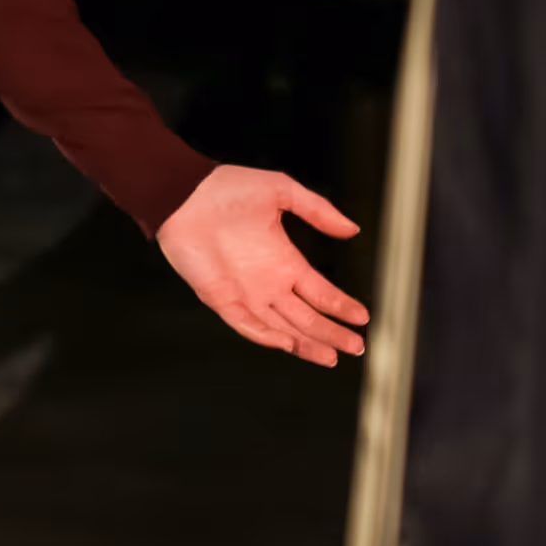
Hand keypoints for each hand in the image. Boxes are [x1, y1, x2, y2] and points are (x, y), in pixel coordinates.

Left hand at [158, 164, 370, 366]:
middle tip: (356, 347)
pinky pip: (247, 324)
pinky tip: (287, 343)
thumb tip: (351, 228)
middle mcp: (269, 282)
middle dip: (332, 333)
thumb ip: (317, 210)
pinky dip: (267, 336)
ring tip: (330, 356)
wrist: (184, 194)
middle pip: (307, 317)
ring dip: (306, 343)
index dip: (341, 306)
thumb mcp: (281, 191)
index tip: (362, 318)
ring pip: (282, 327)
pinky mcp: (221, 298)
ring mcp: (246, 293)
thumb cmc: (226, 188)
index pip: (320, 292)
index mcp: (284, 260)